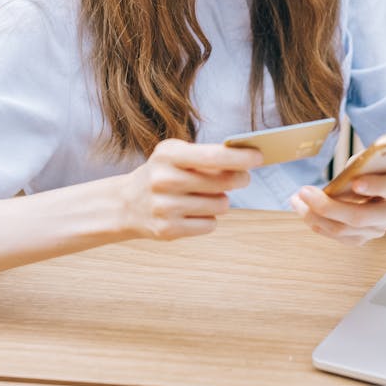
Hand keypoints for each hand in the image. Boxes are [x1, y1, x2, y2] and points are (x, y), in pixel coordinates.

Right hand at [120, 139, 259, 240]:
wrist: (127, 204)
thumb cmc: (162, 173)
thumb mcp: (176, 155)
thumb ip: (207, 156)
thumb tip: (247, 161)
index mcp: (167, 154)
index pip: (213, 156)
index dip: (240, 158)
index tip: (259, 157)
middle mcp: (164, 180)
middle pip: (222, 182)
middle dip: (239, 179)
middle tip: (242, 177)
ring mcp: (165, 207)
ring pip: (220, 206)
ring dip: (222, 201)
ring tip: (207, 196)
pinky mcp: (168, 230)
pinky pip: (210, 225)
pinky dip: (209, 219)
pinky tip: (195, 212)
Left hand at [290, 151, 385, 243]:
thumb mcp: (378, 160)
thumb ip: (364, 166)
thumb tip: (343, 177)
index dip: (374, 186)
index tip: (355, 182)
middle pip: (359, 217)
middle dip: (328, 206)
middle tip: (304, 192)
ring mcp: (379, 230)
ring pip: (343, 230)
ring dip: (314, 216)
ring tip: (296, 200)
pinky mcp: (365, 238)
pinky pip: (338, 236)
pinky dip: (318, 224)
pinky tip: (304, 211)